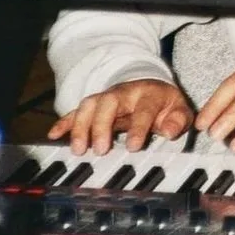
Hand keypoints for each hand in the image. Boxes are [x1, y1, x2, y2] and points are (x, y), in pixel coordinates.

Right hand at [47, 79, 193, 155]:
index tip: (134, 147)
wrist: (150, 86)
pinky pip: (76, 110)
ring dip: (81, 125)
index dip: (138, 127)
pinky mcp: (94, 105)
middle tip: (100, 149)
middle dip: (102, 125)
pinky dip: (64, 122)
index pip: (143, 109)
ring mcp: (107, 97)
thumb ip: (178, 121)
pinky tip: (54, 135)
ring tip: (78, 149)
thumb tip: (169, 132)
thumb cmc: (164, 104)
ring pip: (90, 104)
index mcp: (148, 94)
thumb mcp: (179, 110)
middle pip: (109, 102)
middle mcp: (124, 93)